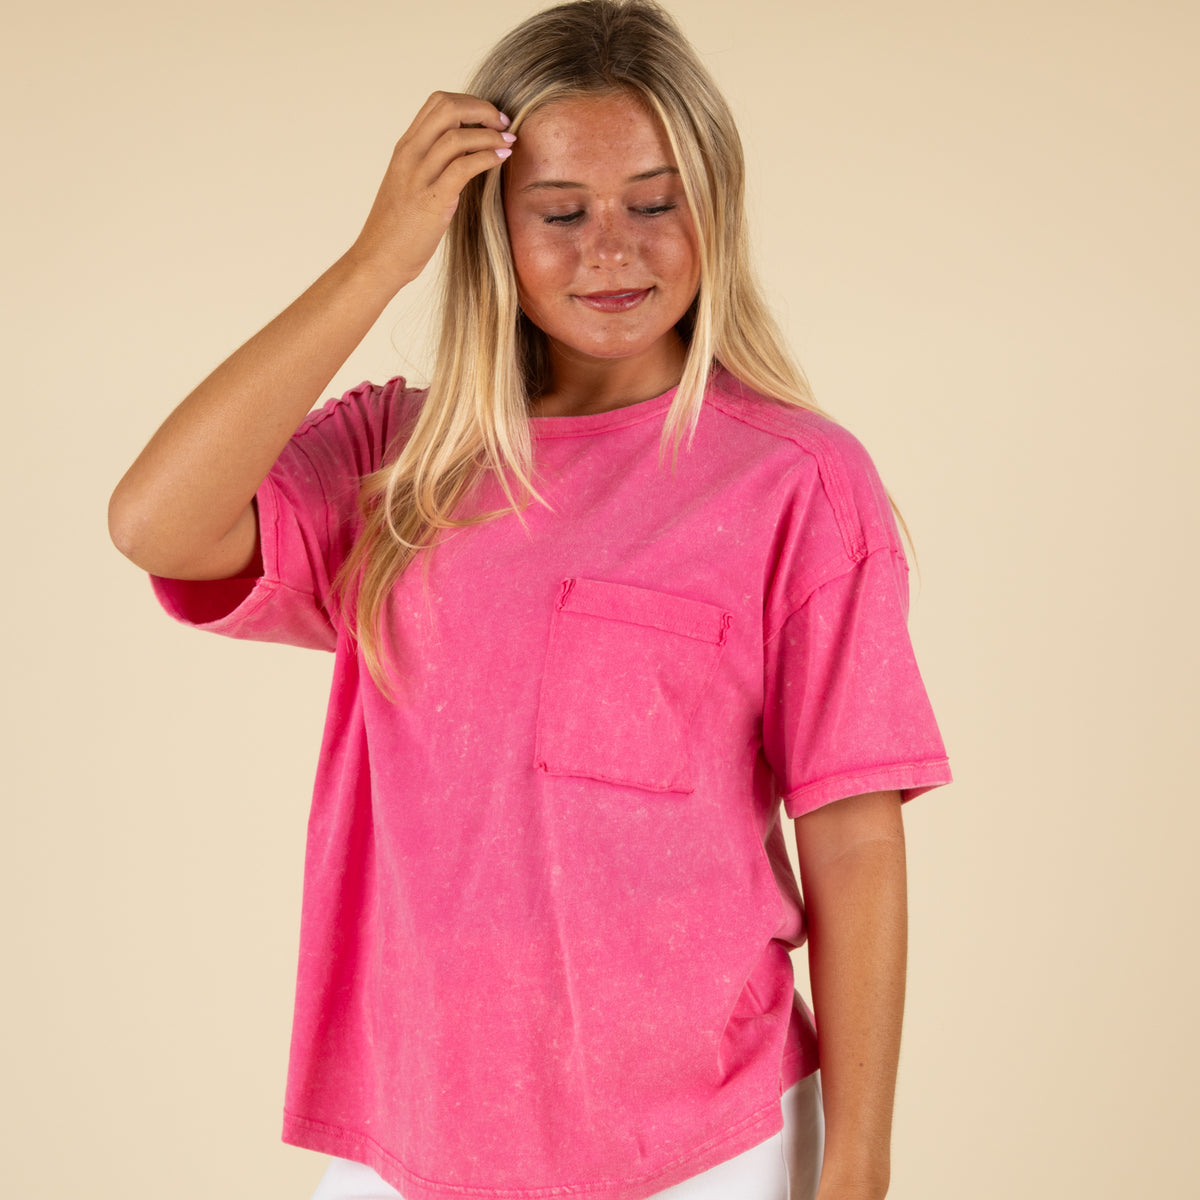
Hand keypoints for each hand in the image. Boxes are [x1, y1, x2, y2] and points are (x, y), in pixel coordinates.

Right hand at [348, 91, 513, 294]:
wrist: (379, 258)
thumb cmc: (398, 228)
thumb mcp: (410, 185)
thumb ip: (431, 164)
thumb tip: (462, 153)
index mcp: (405, 148)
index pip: (438, 102)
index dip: (470, 102)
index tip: (490, 117)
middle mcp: (410, 155)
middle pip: (448, 108)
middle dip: (483, 109)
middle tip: (504, 123)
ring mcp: (419, 176)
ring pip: (458, 135)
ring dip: (490, 134)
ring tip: (509, 141)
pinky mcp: (432, 200)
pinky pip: (464, 166)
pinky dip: (488, 157)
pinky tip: (503, 158)